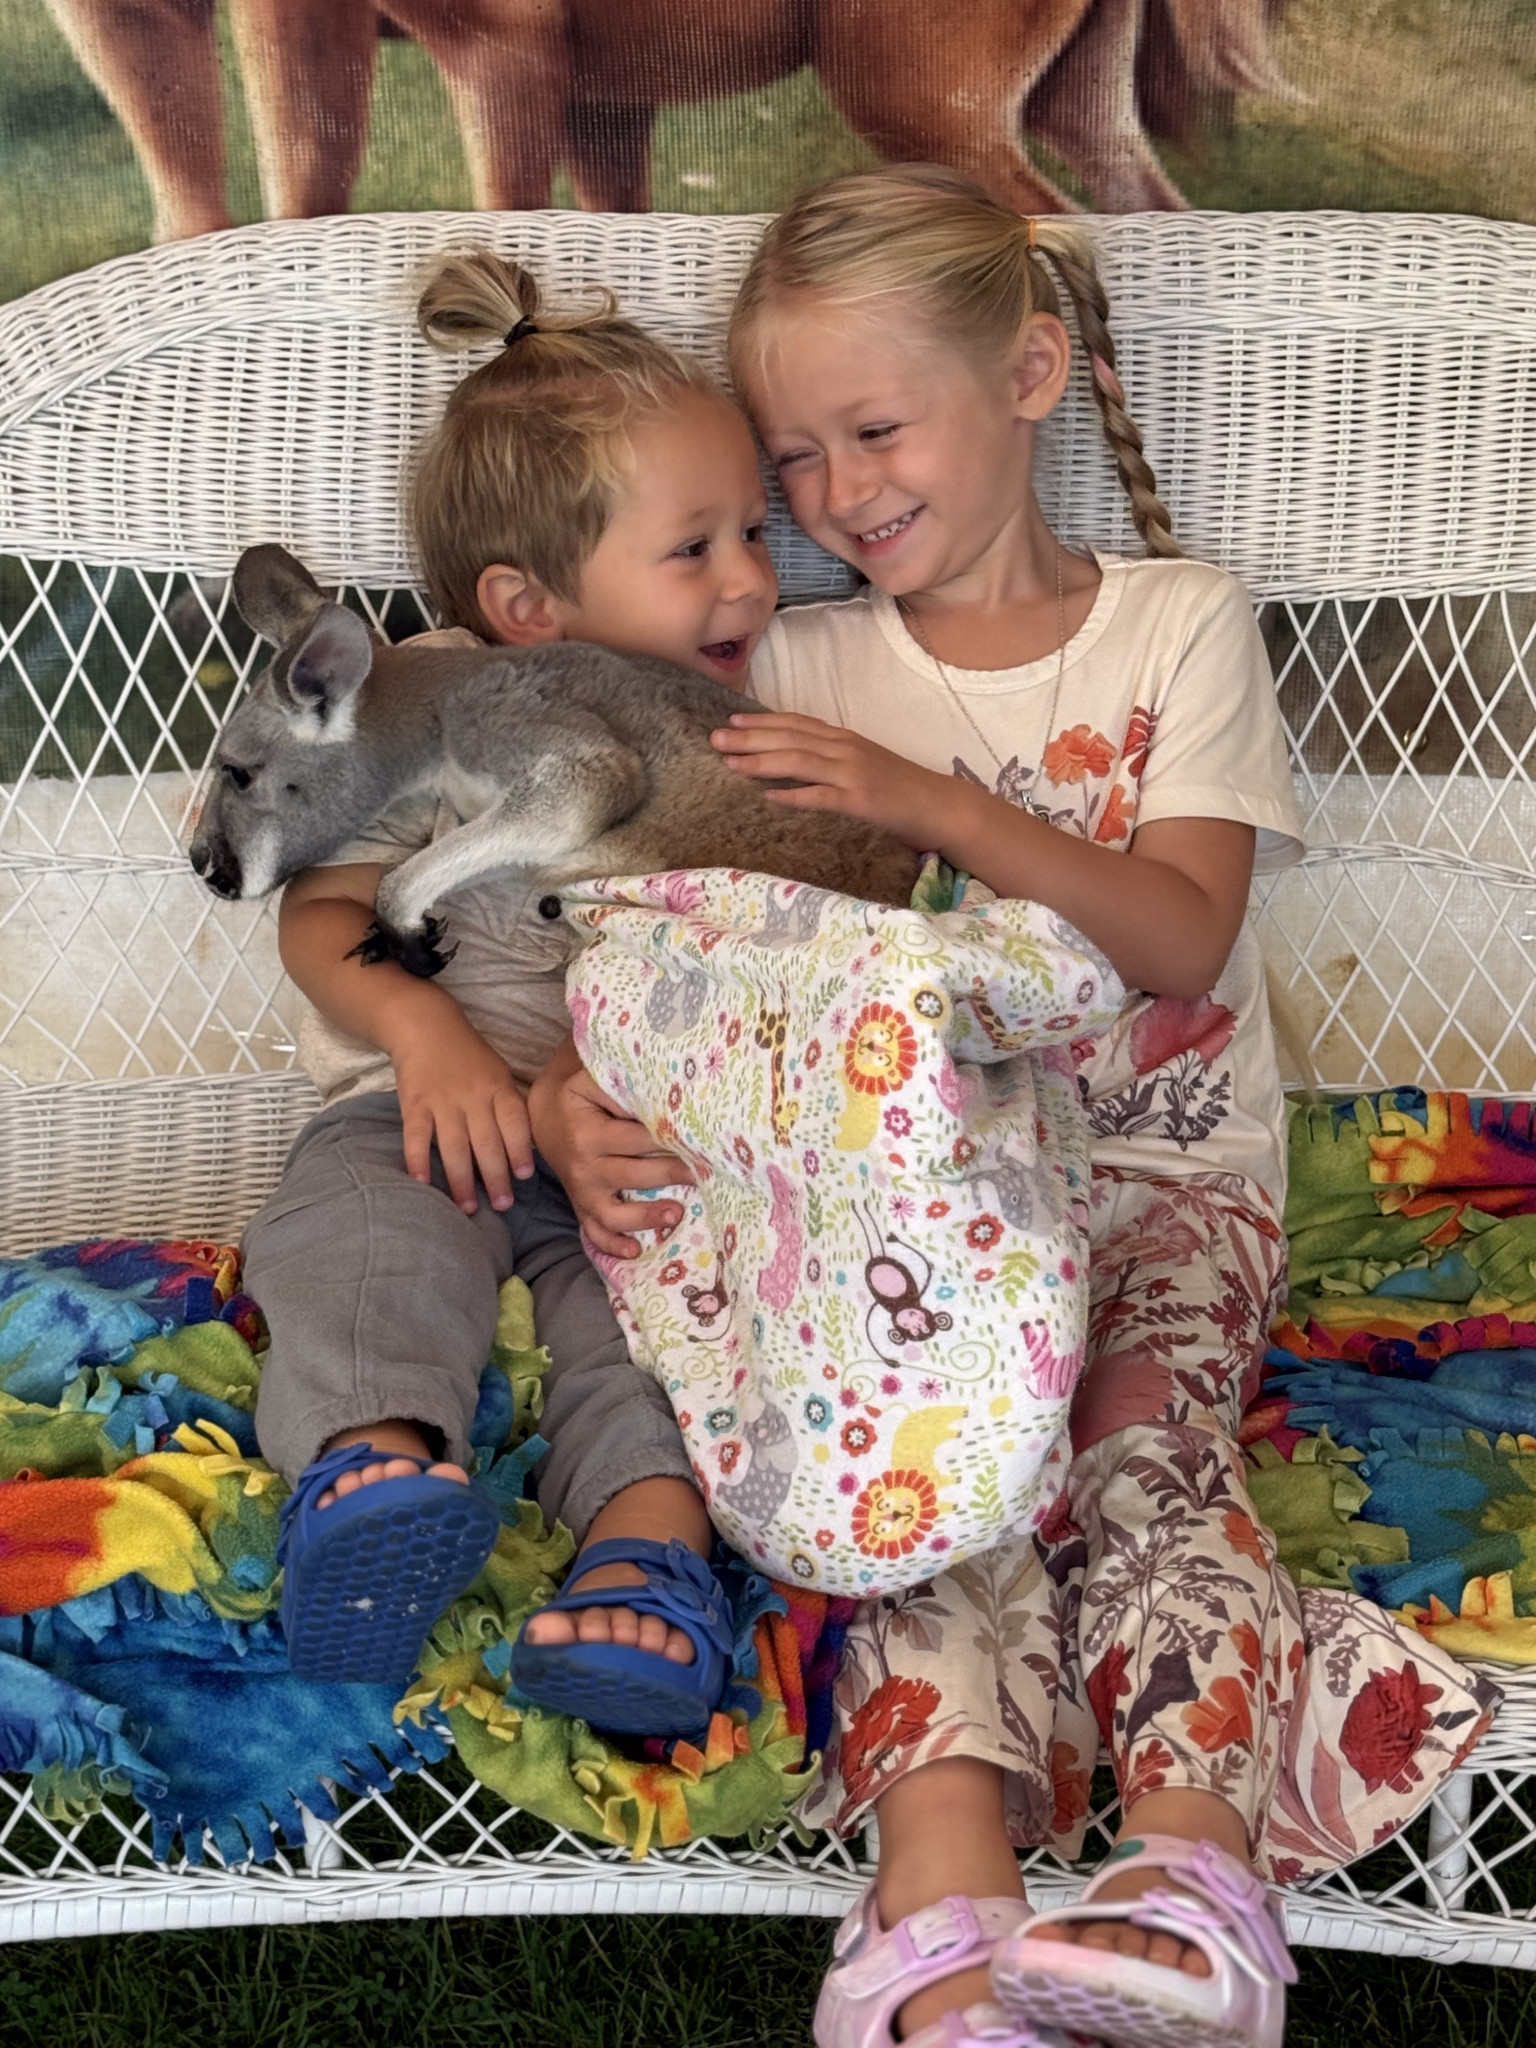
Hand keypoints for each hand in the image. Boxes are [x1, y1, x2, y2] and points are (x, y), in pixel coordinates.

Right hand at [388, 1010, 534, 1213]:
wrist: (425, 1025)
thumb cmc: (469, 1056)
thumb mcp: (498, 1073)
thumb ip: (508, 1107)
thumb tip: (523, 1149)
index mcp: (498, 1087)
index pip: (514, 1122)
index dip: (520, 1149)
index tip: (524, 1176)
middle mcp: (473, 1096)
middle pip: (487, 1142)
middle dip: (496, 1177)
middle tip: (502, 1205)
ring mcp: (442, 1101)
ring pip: (454, 1147)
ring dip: (462, 1180)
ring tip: (468, 1208)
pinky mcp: (414, 1104)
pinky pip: (416, 1136)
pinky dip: (418, 1160)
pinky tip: (423, 1184)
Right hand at [529, 1036, 694, 1259]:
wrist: (544, 1115)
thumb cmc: (579, 1094)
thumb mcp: (592, 1079)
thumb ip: (622, 1084)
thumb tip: (663, 1092)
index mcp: (588, 1132)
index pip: (637, 1138)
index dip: (669, 1138)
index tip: (698, 1140)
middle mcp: (583, 1165)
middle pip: (633, 1175)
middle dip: (671, 1174)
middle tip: (704, 1172)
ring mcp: (581, 1190)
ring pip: (613, 1213)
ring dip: (646, 1217)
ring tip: (677, 1214)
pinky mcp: (580, 1204)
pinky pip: (594, 1231)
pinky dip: (612, 1244)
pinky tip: (636, 1250)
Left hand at [710, 711, 951, 848]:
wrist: (939, 804)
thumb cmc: (900, 788)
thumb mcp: (862, 764)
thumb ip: (831, 758)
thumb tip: (795, 758)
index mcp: (844, 739)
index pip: (796, 724)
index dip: (762, 721)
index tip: (732, 719)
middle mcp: (845, 749)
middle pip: (790, 738)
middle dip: (750, 737)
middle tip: (716, 737)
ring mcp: (853, 774)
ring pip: (799, 762)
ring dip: (761, 761)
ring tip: (731, 763)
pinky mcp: (861, 801)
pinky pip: (821, 797)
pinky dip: (794, 795)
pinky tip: (769, 797)